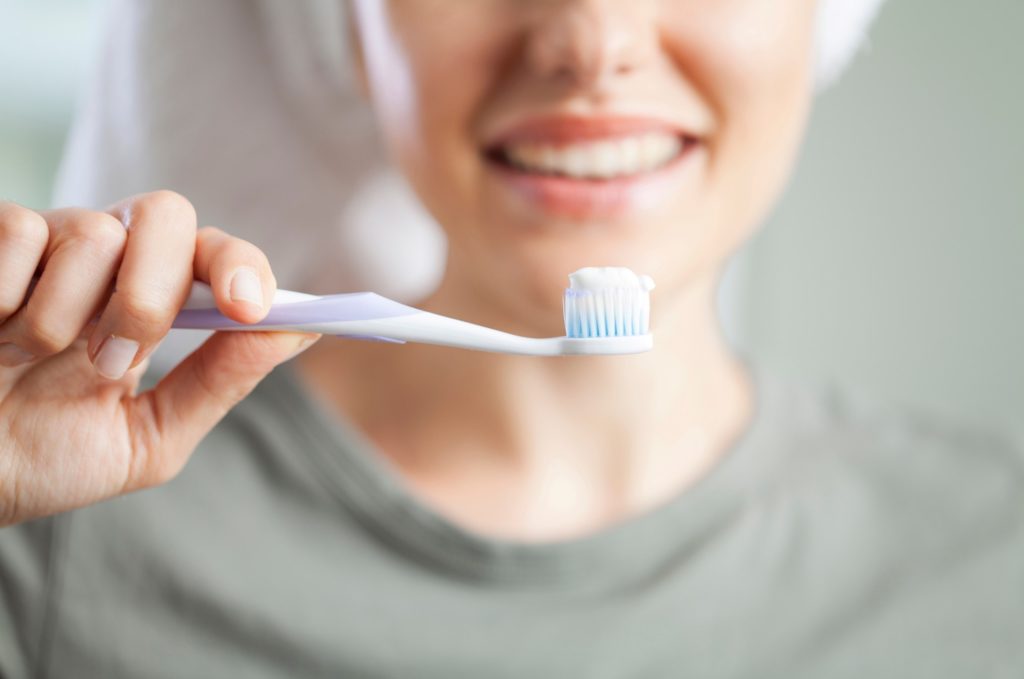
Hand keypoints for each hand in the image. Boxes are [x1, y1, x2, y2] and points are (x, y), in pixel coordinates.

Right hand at [0, 191, 318, 525]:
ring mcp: (49, 243)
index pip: (217, 253)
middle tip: (112, 362)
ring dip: (64, 320)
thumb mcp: (148, 437)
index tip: (247, 308)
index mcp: (157, 300)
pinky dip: (6, 300)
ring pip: (93, 233)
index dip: (240, 266)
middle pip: (167, 215)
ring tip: (26, 362)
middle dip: (151, 294)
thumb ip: (220, 381)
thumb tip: (299, 332)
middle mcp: (110, 259)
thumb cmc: (48, 458)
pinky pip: (18, 232)